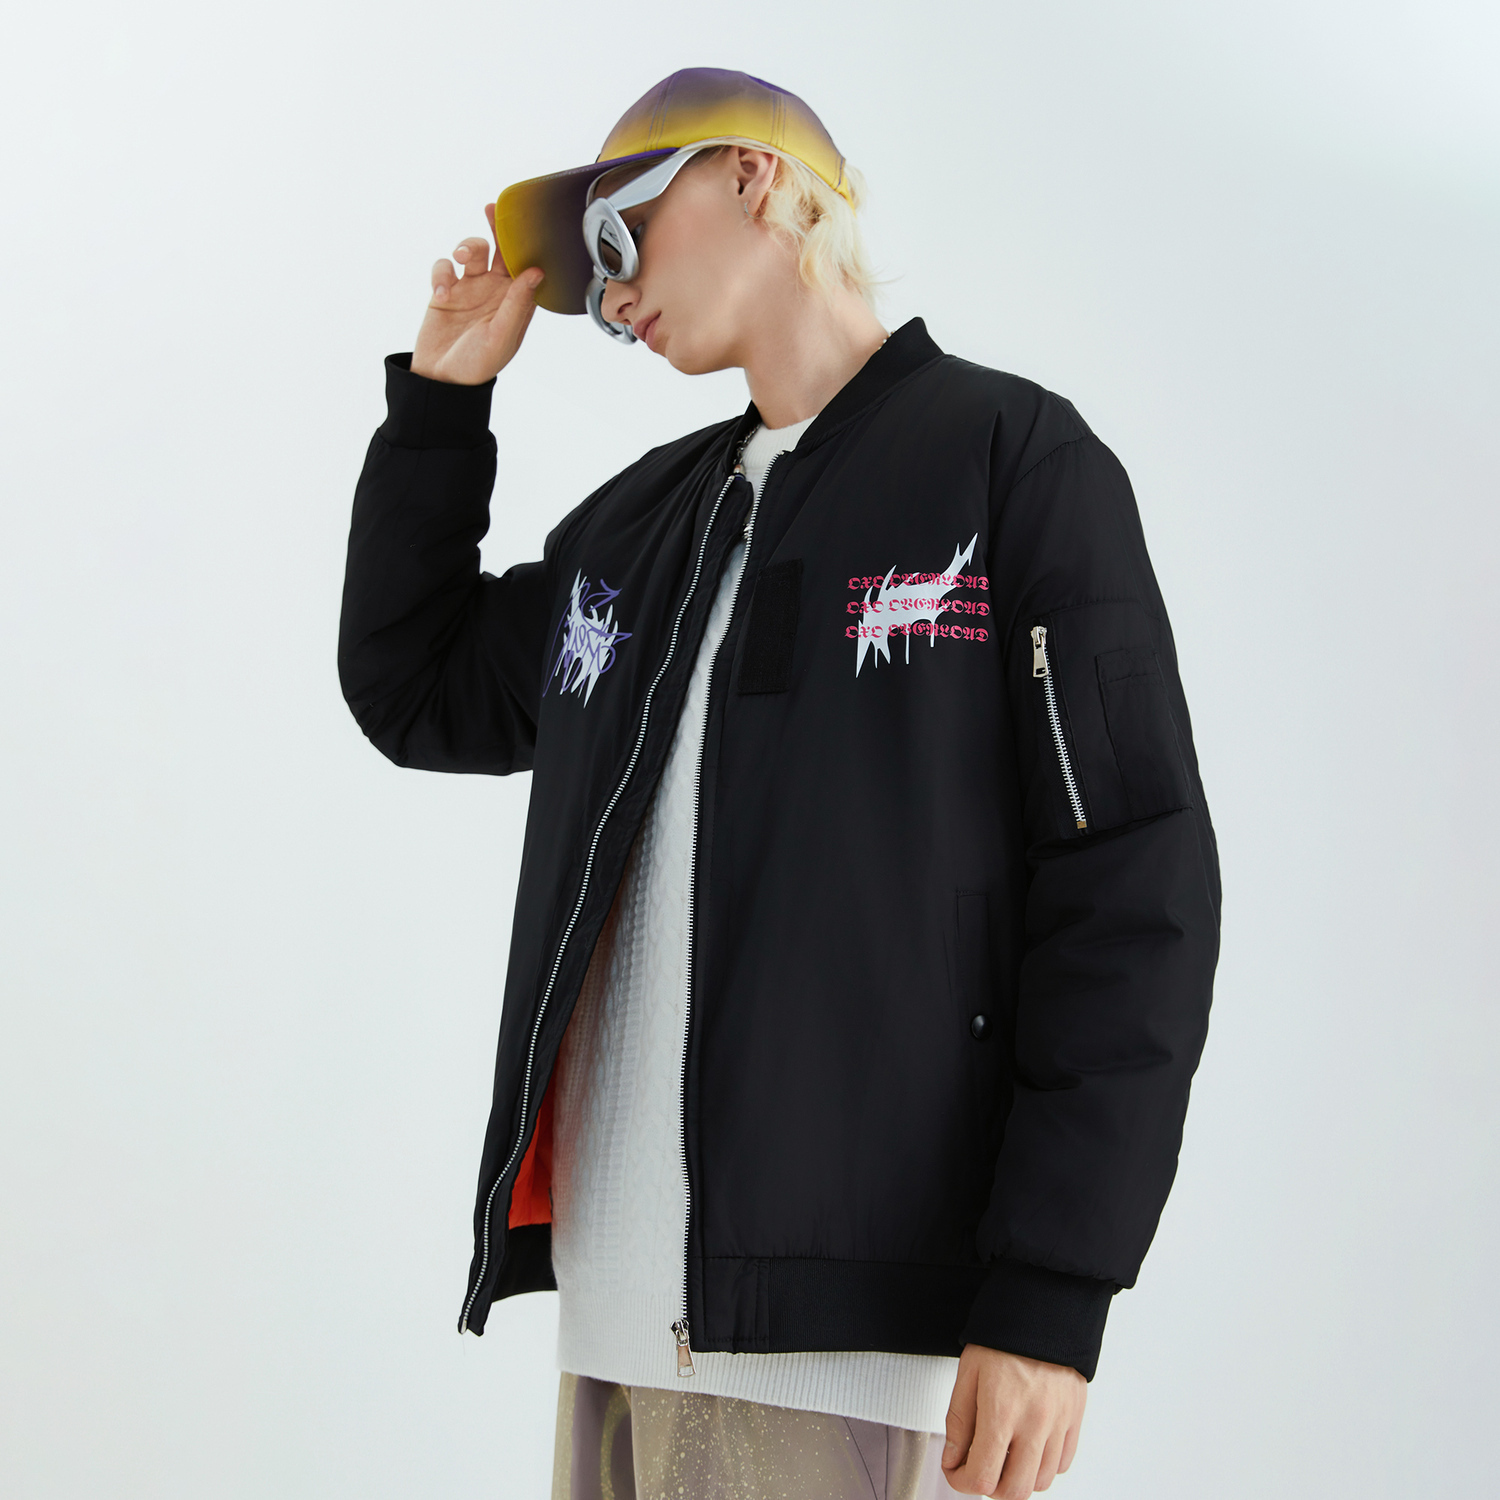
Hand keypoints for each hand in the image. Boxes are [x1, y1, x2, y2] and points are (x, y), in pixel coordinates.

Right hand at [410, 206, 543, 385]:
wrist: (441, 380)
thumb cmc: (477, 365)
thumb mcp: (501, 336)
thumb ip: (517, 304)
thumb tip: (536, 272)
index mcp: (514, 302)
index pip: (524, 266)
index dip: (525, 244)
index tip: (523, 222)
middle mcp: (494, 291)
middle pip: (499, 250)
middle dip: (496, 229)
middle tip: (492, 209)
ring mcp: (469, 289)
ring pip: (471, 252)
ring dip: (467, 247)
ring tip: (462, 259)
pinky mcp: (445, 291)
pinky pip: (443, 268)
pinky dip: (440, 273)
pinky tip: (441, 292)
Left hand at [941, 1345, 1086, 1496]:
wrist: (1042, 1309)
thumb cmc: (1003, 1337)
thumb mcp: (968, 1373)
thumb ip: (958, 1421)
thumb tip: (953, 1458)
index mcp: (1002, 1411)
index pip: (982, 1477)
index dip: (961, 1482)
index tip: (956, 1471)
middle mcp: (1034, 1423)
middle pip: (1014, 1490)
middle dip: (990, 1486)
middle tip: (979, 1467)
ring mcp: (1059, 1423)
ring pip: (1041, 1481)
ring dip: (1018, 1477)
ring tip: (1004, 1454)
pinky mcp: (1075, 1418)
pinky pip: (1063, 1463)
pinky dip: (1044, 1465)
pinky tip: (1029, 1445)